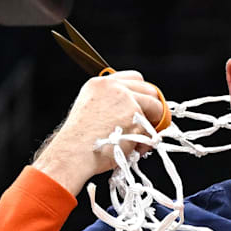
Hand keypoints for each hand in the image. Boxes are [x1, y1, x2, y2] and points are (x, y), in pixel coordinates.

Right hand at [32, 70, 165, 194]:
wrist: (74, 153)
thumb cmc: (80, 141)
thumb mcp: (91, 110)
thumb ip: (112, 105)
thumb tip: (134, 112)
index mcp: (100, 84)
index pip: (134, 78)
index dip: (142, 93)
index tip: (143, 105)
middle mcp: (115, 87)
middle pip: (149, 89)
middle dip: (152, 106)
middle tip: (149, 123)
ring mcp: (127, 100)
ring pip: (156, 106)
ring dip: (153, 123)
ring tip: (139, 139)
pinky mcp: (137, 116)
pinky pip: (153, 129)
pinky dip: (148, 141)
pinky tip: (133, 149)